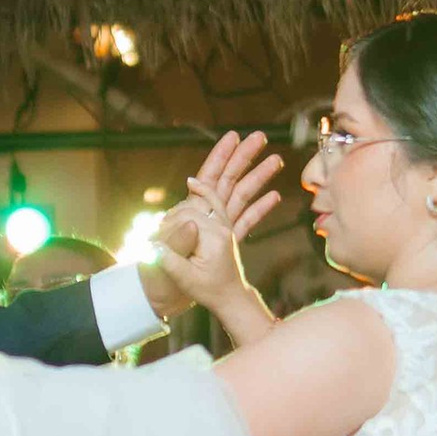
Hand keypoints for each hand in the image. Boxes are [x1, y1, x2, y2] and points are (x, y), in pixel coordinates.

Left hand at [137, 132, 282, 320]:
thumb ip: (178, 242)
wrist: (167, 299)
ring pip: (240, 195)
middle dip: (242, 157)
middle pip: (226, 180)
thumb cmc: (159, 279)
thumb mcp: (166, 262)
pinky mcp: (225, 241)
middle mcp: (204, 216)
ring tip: (277, 160)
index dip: (218, 158)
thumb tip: (191, 221)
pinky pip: (246, 221)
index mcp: (189, 215)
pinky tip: (275, 196)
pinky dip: (260, 208)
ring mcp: (217, 227)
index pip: (206, 181)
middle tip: (259, 136)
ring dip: (258, 177)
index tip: (233, 138)